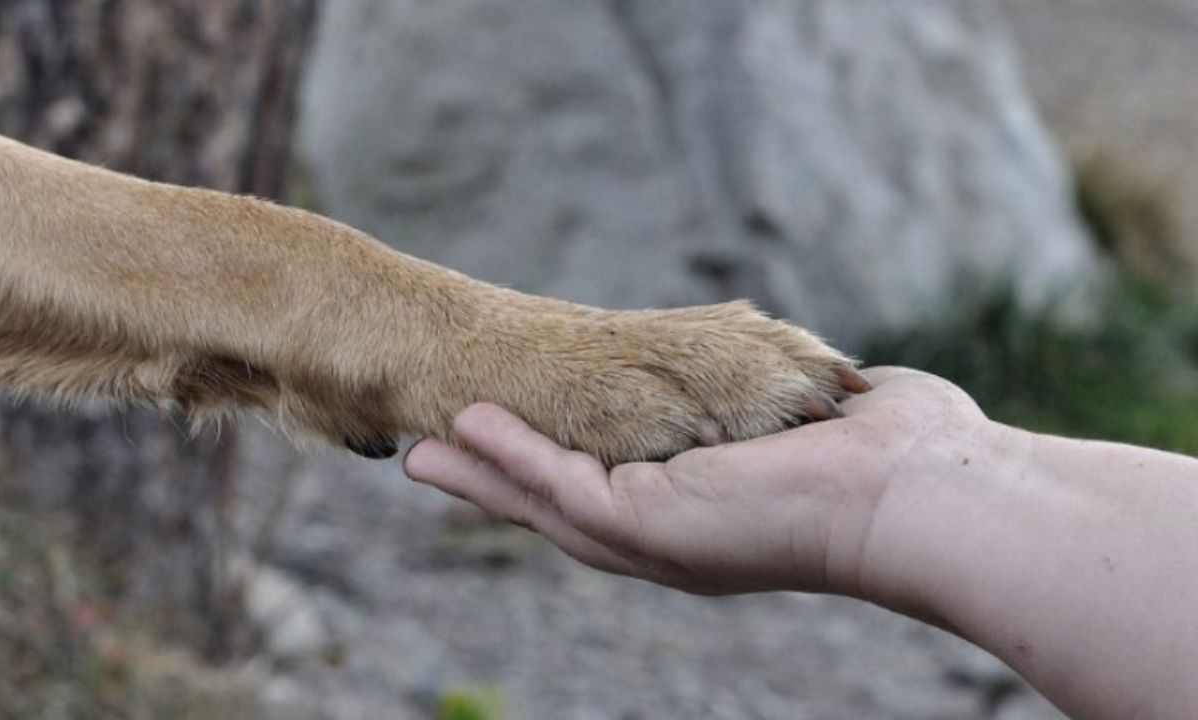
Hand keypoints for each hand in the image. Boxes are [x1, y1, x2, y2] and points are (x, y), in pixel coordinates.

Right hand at [404, 367, 990, 597]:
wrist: (924, 492)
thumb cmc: (897, 455)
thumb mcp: (818, 419)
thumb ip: (794, 404)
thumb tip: (831, 385)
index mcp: (706, 517)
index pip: (613, 492)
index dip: (555, 469)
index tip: (508, 441)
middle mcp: (673, 539)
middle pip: (560, 511)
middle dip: (495, 483)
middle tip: (429, 460)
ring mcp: (656, 539)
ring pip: (544, 506)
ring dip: (482, 475)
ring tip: (423, 450)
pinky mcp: (650, 524)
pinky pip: (560, 486)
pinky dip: (509, 459)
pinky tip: (464, 431)